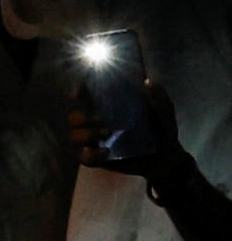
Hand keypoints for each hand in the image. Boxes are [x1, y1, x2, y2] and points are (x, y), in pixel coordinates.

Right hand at [68, 68, 197, 186]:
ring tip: (107, 133)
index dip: (76, 93)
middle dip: (81, 117)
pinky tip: (107, 152)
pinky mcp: (98, 158)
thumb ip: (159, 98)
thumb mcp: (164, 112)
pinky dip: (92, 155)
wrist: (167, 158)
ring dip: (86, 134)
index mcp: (106, 109)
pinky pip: (85, 158)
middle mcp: (96, 124)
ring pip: (75, 136)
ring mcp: (95, 142)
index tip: (78, 93)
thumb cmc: (162, 131)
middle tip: (101, 119)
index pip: (83, 98)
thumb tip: (147, 82)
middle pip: (73, 117)